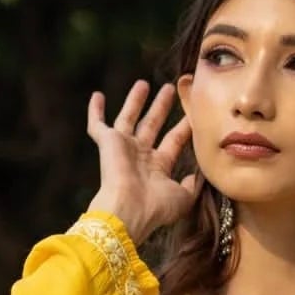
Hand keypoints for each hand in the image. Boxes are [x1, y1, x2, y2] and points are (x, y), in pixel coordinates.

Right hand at [86, 80, 201, 242]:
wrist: (128, 211)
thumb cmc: (155, 207)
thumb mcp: (183, 197)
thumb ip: (193, 185)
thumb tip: (198, 174)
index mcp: (158, 168)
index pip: (173, 141)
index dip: (183, 127)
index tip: (193, 112)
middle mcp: (140, 156)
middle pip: (152, 125)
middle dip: (161, 107)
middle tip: (169, 88)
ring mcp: (123, 149)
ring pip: (129, 118)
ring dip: (135, 101)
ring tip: (143, 83)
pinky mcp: (107, 144)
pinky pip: (97, 125)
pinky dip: (95, 111)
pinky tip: (96, 96)